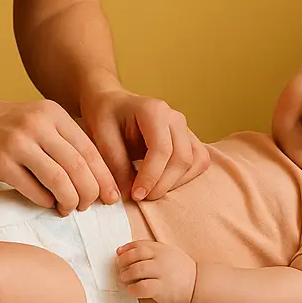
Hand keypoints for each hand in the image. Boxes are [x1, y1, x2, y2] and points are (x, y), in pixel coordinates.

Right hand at [0, 95, 118, 214]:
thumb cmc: (3, 126)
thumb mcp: (37, 120)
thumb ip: (63, 140)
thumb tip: (94, 176)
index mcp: (53, 113)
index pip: (89, 149)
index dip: (104, 177)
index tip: (111, 197)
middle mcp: (38, 125)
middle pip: (78, 166)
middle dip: (89, 192)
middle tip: (89, 206)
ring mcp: (18, 143)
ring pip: (59, 180)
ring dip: (69, 200)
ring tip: (68, 208)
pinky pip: (32, 189)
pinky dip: (45, 201)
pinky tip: (46, 204)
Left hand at [80, 89, 210, 200]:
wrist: (114, 105)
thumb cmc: (106, 117)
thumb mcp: (102, 138)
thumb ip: (117, 166)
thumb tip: (128, 195)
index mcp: (154, 111)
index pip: (162, 149)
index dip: (151, 177)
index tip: (136, 194)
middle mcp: (175, 117)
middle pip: (181, 158)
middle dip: (162, 184)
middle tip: (140, 197)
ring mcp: (185, 128)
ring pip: (194, 162)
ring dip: (175, 183)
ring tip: (150, 191)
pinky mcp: (189, 139)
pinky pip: (199, 162)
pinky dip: (185, 178)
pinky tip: (163, 183)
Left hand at [116, 240, 197, 302]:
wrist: (197, 285)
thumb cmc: (180, 270)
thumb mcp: (168, 253)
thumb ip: (150, 251)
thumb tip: (123, 250)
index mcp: (161, 249)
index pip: (138, 245)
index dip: (126, 249)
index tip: (119, 254)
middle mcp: (161, 259)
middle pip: (134, 256)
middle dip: (123, 262)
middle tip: (120, 269)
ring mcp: (162, 273)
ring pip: (136, 270)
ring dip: (126, 275)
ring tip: (124, 279)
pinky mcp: (162, 288)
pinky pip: (142, 287)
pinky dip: (133, 288)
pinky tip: (131, 290)